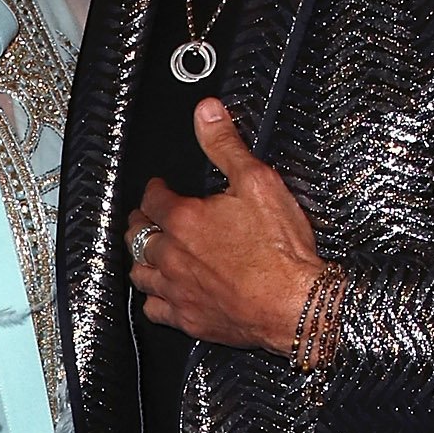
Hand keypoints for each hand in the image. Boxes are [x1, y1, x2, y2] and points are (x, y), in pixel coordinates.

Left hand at [128, 99, 320, 347]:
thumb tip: (207, 113)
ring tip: (146, 252)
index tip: (159, 187)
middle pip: (138, 236)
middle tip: (145, 217)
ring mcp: (178, 290)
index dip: (154, 188)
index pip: (153, 198)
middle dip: (140, 222)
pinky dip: (152, 300)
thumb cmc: (280, 251)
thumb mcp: (257, 181)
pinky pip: (154, 310)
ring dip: (140, 259)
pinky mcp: (189, 318)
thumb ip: (226, 145)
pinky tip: (158, 295)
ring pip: (140, 273)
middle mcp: (173, 256)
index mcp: (185, 220)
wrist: (295, 304)